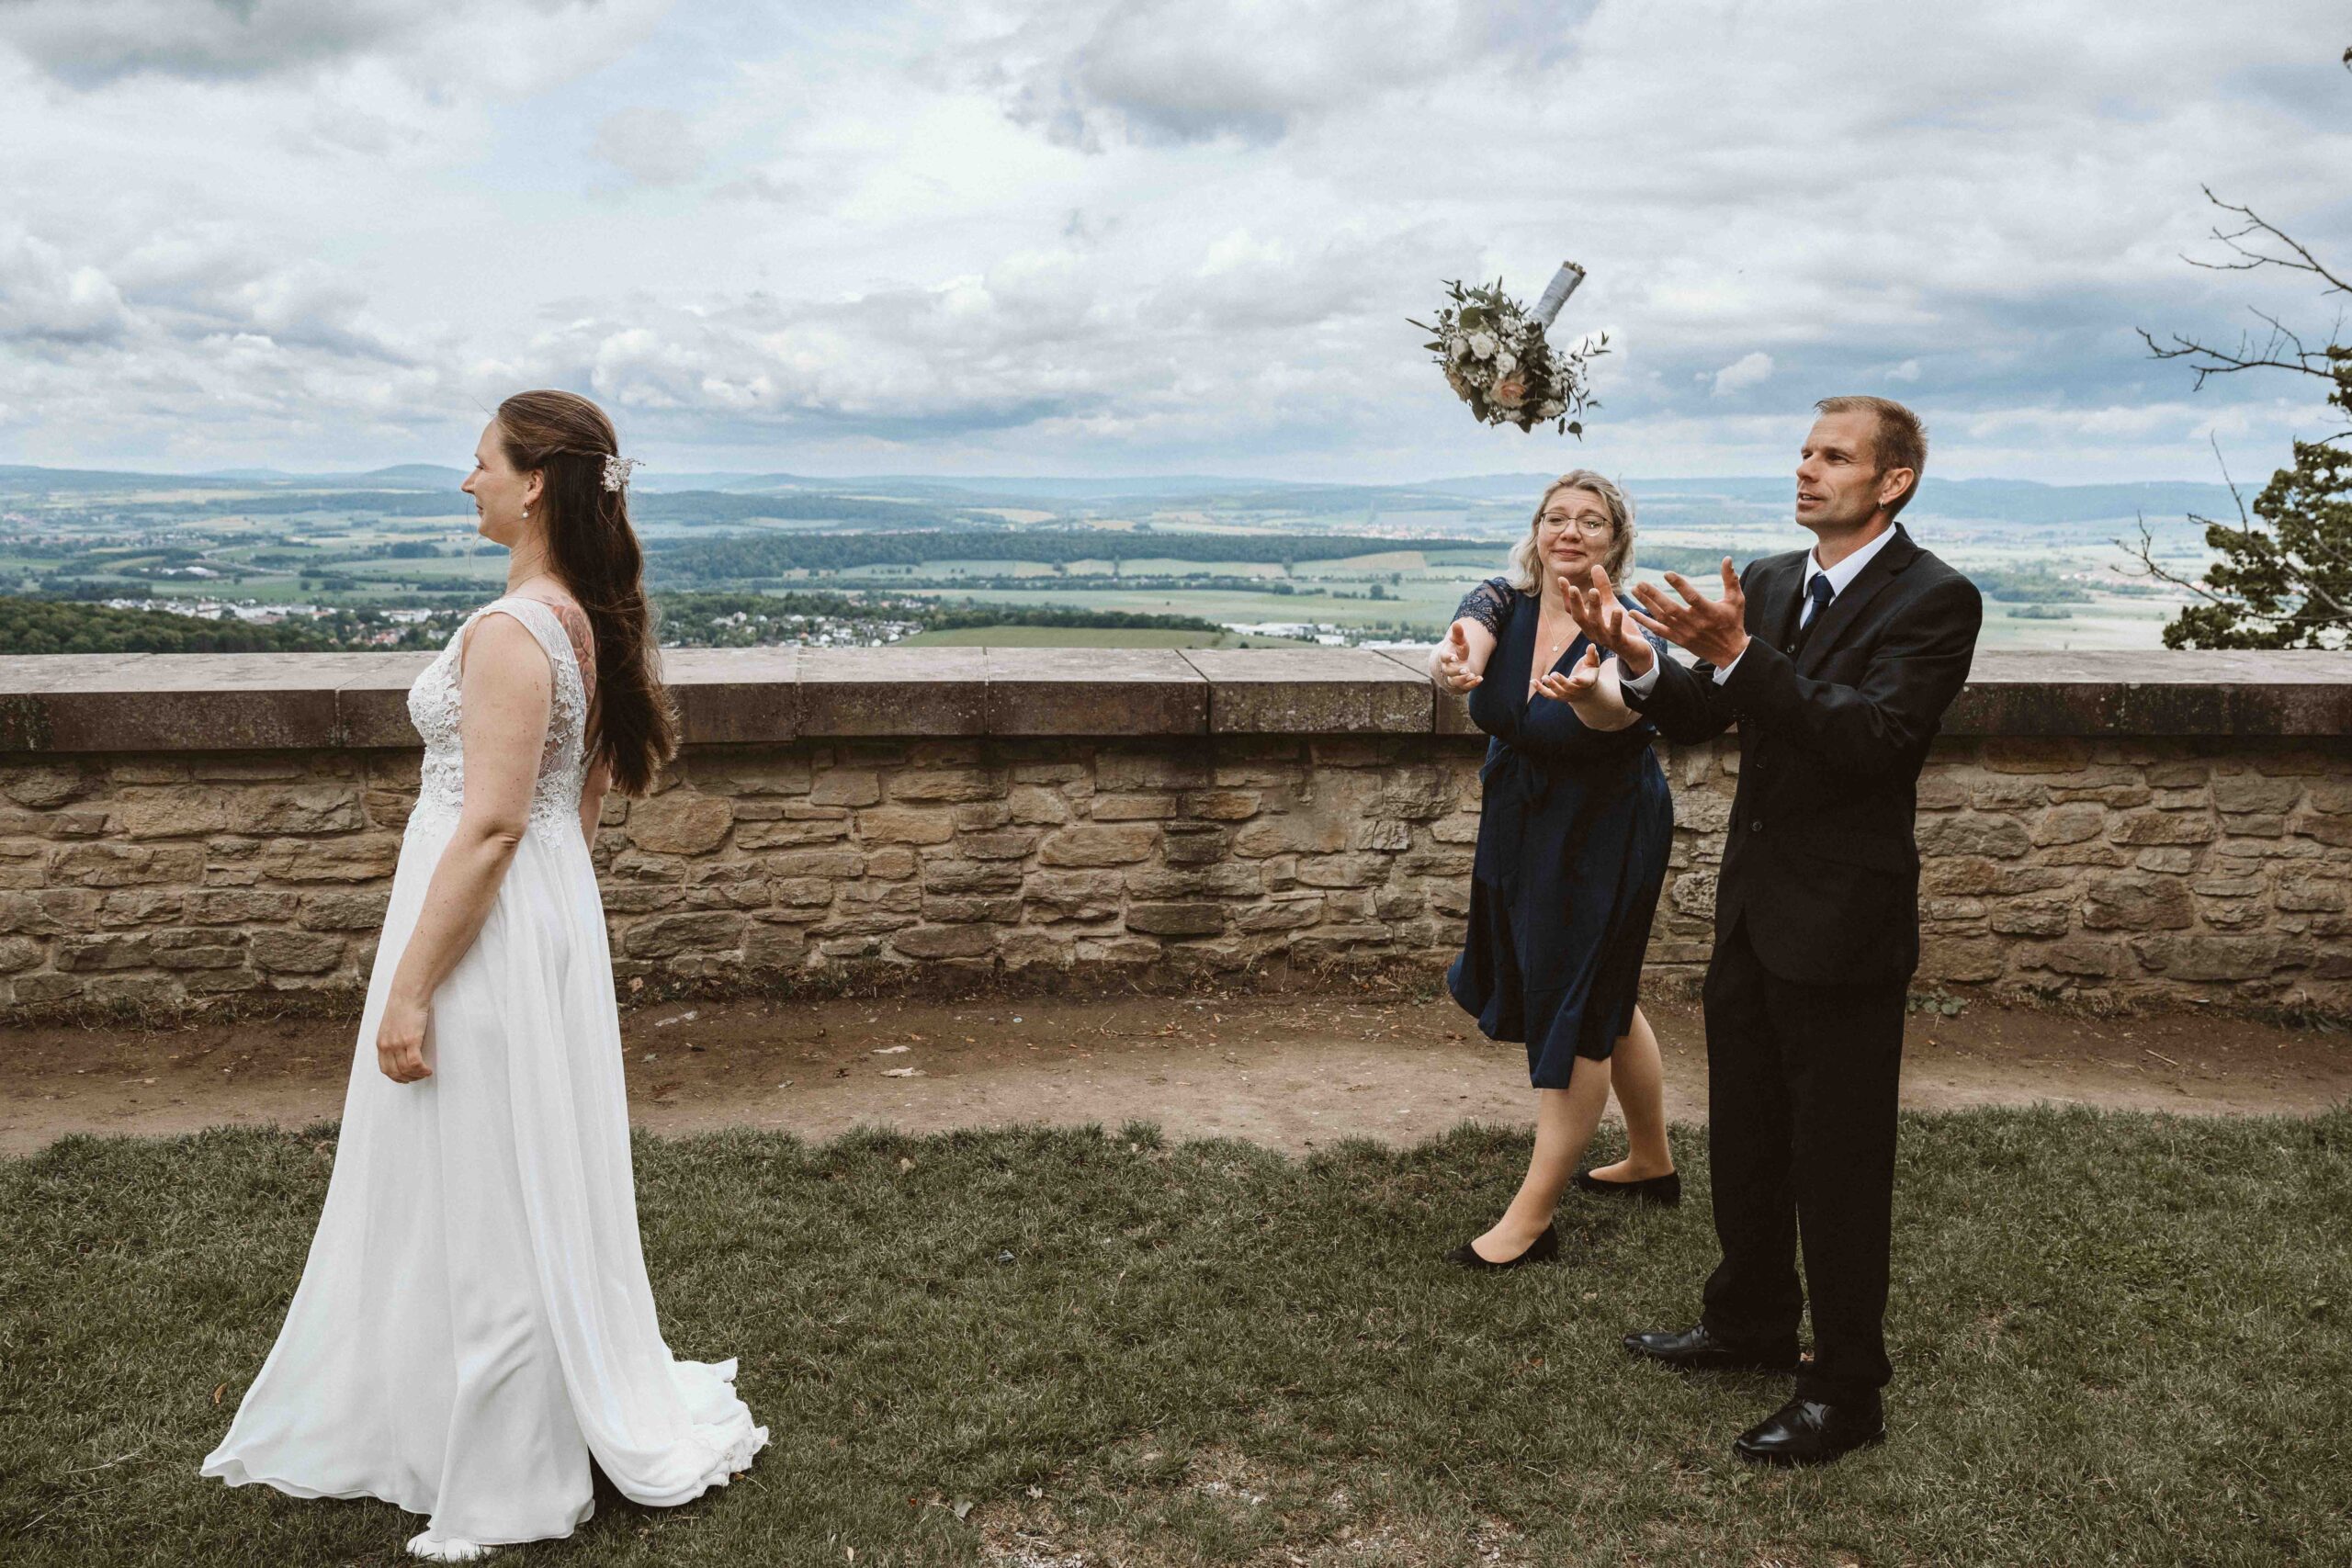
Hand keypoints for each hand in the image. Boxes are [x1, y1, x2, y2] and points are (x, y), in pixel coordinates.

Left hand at [376, 991, 432, 1083]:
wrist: (408, 995)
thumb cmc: (403, 1008)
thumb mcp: (391, 1027)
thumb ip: (393, 1040)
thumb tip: (402, 1053)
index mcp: (381, 1043)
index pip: (385, 1069)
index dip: (396, 1077)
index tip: (406, 1078)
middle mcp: (387, 1046)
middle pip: (395, 1072)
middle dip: (408, 1078)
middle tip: (419, 1077)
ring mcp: (398, 1044)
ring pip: (406, 1070)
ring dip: (417, 1075)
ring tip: (426, 1072)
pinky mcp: (411, 1040)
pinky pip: (415, 1063)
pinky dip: (422, 1069)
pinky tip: (428, 1069)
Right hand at [1431, 622, 1482, 691]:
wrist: (1457, 662)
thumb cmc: (1457, 650)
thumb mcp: (1459, 641)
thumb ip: (1458, 634)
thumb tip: (1457, 623)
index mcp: (1445, 656)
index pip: (1444, 657)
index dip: (1448, 658)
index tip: (1455, 658)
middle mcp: (1447, 668)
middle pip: (1449, 671)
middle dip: (1457, 671)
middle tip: (1466, 669)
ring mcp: (1453, 677)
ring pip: (1454, 681)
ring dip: (1463, 680)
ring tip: (1472, 675)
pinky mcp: (1460, 684)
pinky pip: (1464, 687)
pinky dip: (1471, 684)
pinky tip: (1480, 679)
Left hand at [1533, 645, 1604, 703]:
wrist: (1586, 691)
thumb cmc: (1589, 672)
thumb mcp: (1593, 663)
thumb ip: (1592, 655)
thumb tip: (1591, 645)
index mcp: (1588, 683)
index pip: (1584, 683)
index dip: (1578, 681)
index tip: (1572, 678)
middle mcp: (1578, 691)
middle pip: (1569, 688)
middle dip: (1561, 682)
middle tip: (1553, 674)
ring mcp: (1567, 695)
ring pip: (1558, 693)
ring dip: (1550, 686)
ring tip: (1543, 677)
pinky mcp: (1558, 696)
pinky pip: (1549, 694)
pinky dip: (1540, 689)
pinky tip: (1532, 681)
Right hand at [1562, 567, 1654, 675]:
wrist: (1636, 650)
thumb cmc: (1620, 626)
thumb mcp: (1611, 604)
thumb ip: (1603, 587)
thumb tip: (1595, 566)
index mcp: (1587, 623)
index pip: (1572, 610)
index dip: (1566, 596)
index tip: (1562, 579)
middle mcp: (1592, 632)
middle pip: (1580, 617)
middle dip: (1576, 603)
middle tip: (1573, 588)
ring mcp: (1605, 638)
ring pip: (1596, 623)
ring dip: (1594, 608)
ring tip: (1594, 591)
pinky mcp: (1619, 643)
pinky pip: (1615, 632)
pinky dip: (1615, 622)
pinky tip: (1618, 610)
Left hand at [1631, 557, 1749, 668]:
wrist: (1729, 652)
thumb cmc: (1733, 621)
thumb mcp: (1736, 600)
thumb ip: (1730, 579)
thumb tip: (1727, 558)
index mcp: (1709, 611)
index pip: (1692, 597)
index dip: (1679, 585)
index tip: (1666, 574)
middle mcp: (1695, 623)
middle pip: (1670, 608)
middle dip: (1654, 596)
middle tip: (1640, 583)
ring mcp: (1685, 633)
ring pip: (1662, 617)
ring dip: (1646, 604)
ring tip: (1634, 590)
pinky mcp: (1678, 640)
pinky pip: (1658, 631)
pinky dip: (1645, 622)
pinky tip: (1632, 613)